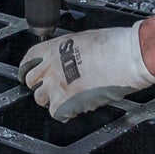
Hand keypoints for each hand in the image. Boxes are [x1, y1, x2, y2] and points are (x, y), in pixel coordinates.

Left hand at [18, 23, 154, 120]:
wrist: (128, 57)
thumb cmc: (114, 45)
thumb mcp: (83, 40)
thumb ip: (68, 52)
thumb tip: (66, 60)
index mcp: (54, 48)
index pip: (29, 60)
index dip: (27, 70)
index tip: (27, 76)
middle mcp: (51, 66)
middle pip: (33, 82)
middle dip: (41, 86)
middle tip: (53, 89)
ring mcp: (56, 85)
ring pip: (42, 99)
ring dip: (53, 100)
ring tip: (69, 98)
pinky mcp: (66, 102)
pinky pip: (57, 114)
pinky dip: (65, 113)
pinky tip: (77, 107)